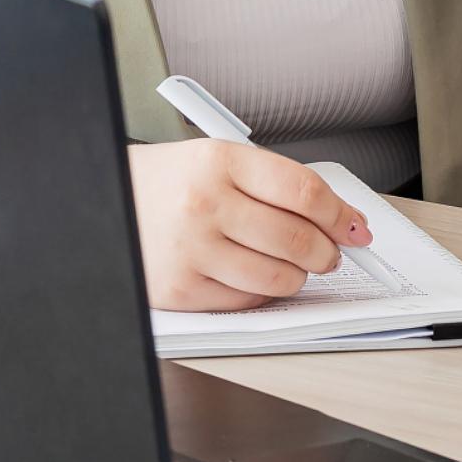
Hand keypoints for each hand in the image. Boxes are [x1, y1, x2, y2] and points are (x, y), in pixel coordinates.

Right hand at [128, 139, 371, 310]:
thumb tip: (339, 218)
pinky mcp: (178, 289)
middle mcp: (204, 204)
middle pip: (296, 239)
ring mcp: (190, 250)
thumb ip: (277, 185)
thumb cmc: (172, 181)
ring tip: (295, 265)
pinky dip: (262, 293)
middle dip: (328, 251)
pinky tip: (255, 275)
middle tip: (331, 252)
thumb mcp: (221, 161)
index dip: (341, 214)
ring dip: (299, 276)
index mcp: (220, 161)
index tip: (356, 227)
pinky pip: (245, 300)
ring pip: (277, 277)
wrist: (106, 200)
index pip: (303, 192)